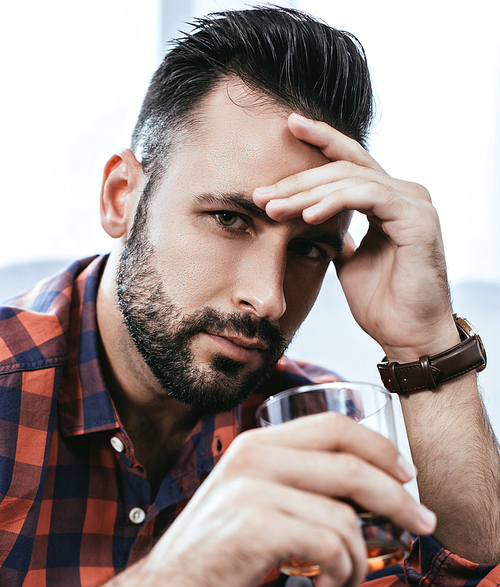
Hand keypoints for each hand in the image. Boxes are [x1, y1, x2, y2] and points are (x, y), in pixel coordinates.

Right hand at [144, 414, 435, 586]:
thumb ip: (297, 483)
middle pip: (352, 466)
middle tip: (420, 526)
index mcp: (256, 444)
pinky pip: (331, 547)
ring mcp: (253, 491)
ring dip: (360, 560)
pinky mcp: (256, 529)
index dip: (380, 449)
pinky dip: (343, 576)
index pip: (335, 426)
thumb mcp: (252, 500)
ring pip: (345, 517)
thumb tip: (369, 492)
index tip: (406, 477)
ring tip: (345, 585)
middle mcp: (254, 457)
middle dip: (398, 500)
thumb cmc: (215, 554)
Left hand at [253, 113, 458, 361]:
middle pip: (344, 167)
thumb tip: (313, 222)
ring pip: (352, 179)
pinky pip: (369, 196)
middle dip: (298, 178)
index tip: (287, 127)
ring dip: (307, 193)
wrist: (407, 337)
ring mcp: (414, 203)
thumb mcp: (350, 262)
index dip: (320, 140)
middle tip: (261, 193)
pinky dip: (335, 202)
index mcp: (389, 200)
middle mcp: (405, 193)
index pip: (350, 161)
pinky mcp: (417, 219)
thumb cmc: (383, 304)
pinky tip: (308, 214)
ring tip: (275, 208)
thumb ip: (338, 235)